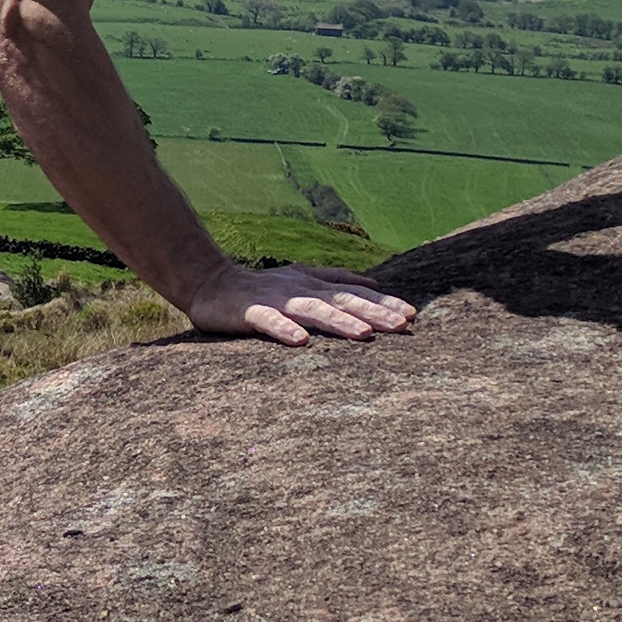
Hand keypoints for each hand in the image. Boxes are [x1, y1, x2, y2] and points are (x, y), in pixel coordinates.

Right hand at [181, 260, 415, 347]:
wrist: (208, 282)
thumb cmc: (259, 288)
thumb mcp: (302, 279)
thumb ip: (336, 280)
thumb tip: (375, 284)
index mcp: (313, 285)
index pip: (354, 293)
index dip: (383, 302)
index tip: (412, 314)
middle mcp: (300, 290)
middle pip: (342, 301)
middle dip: (373, 312)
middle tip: (402, 325)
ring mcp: (276, 301)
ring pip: (312, 311)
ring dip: (339, 321)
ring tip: (364, 335)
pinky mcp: (250, 313)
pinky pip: (269, 322)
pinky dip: (285, 330)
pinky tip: (301, 342)